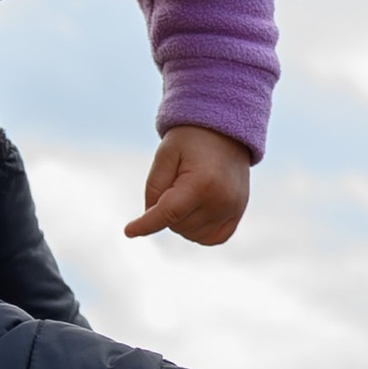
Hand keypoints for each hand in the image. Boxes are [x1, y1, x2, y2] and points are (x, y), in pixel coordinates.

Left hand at [126, 123, 251, 245]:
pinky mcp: (238, 213)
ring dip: (181, 220)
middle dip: (166, 210)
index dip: (146, 224)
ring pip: (192, 234)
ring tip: (187, 192)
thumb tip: (152, 218)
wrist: (225, 130)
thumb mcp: (165, 155)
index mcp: (201, 183)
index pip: (167, 214)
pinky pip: (212, 238)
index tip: (129, 231)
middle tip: (176, 182)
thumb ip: (154, 188)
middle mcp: (221, 201)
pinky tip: (194, 213)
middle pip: (177, 225)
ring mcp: (233, 209)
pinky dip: (198, 231)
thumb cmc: (191, 140)